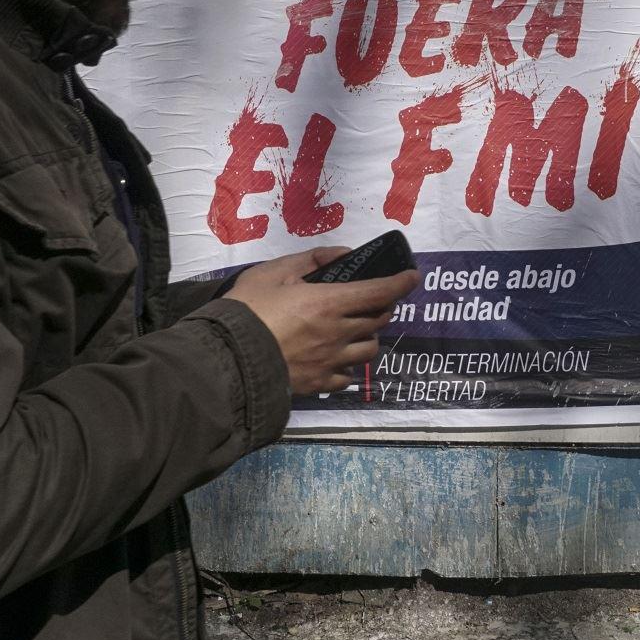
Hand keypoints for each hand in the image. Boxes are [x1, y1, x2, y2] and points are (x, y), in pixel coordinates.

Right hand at [224, 247, 418, 395]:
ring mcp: (331, 362)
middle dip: (382, 308)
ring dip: (369, 337)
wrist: (227, 359)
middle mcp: (338, 333)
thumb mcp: (273, 272)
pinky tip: (337, 360)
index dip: (402, 283)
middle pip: (378, 320)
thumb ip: (310, 260)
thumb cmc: (247, 310)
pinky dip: (349, 366)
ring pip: (369, 350)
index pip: (380, 292)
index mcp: (329, 303)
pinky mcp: (319, 384)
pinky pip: (347, 377)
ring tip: (356, 331)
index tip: (413, 276)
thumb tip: (342, 255)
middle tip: (373, 300)